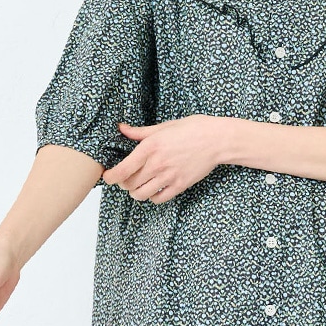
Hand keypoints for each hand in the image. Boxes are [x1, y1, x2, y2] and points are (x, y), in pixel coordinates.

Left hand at [104, 115, 224, 202]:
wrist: (217, 140)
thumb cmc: (193, 129)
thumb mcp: (164, 126)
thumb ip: (140, 132)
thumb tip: (122, 128)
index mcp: (150, 147)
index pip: (122, 170)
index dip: (110, 177)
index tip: (108, 177)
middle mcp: (157, 164)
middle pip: (129, 184)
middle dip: (123, 183)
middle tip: (126, 178)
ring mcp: (168, 177)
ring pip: (141, 194)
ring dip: (136, 192)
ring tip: (138, 186)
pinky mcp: (180, 185)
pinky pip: (158, 199)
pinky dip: (152, 197)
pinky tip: (155, 188)